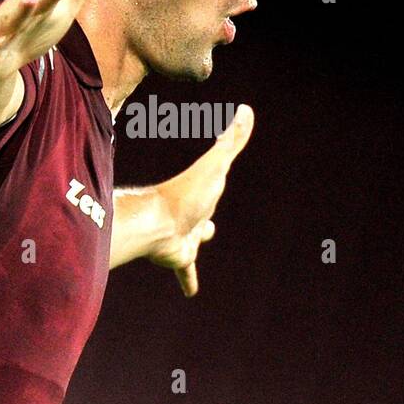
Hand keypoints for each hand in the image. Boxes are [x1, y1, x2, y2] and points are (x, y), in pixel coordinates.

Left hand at [150, 104, 254, 295]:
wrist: (157, 223)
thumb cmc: (186, 193)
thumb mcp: (215, 165)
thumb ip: (232, 141)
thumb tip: (247, 110)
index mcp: (204, 192)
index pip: (214, 182)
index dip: (218, 174)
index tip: (220, 167)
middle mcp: (194, 213)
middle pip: (204, 212)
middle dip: (207, 210)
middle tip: (209, 213)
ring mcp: (186, 235)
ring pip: (194, 240)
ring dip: (196, 241)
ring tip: (197, 244)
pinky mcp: (180, 257)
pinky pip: (186, 271)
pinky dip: (189, 280)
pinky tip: (191, 294)